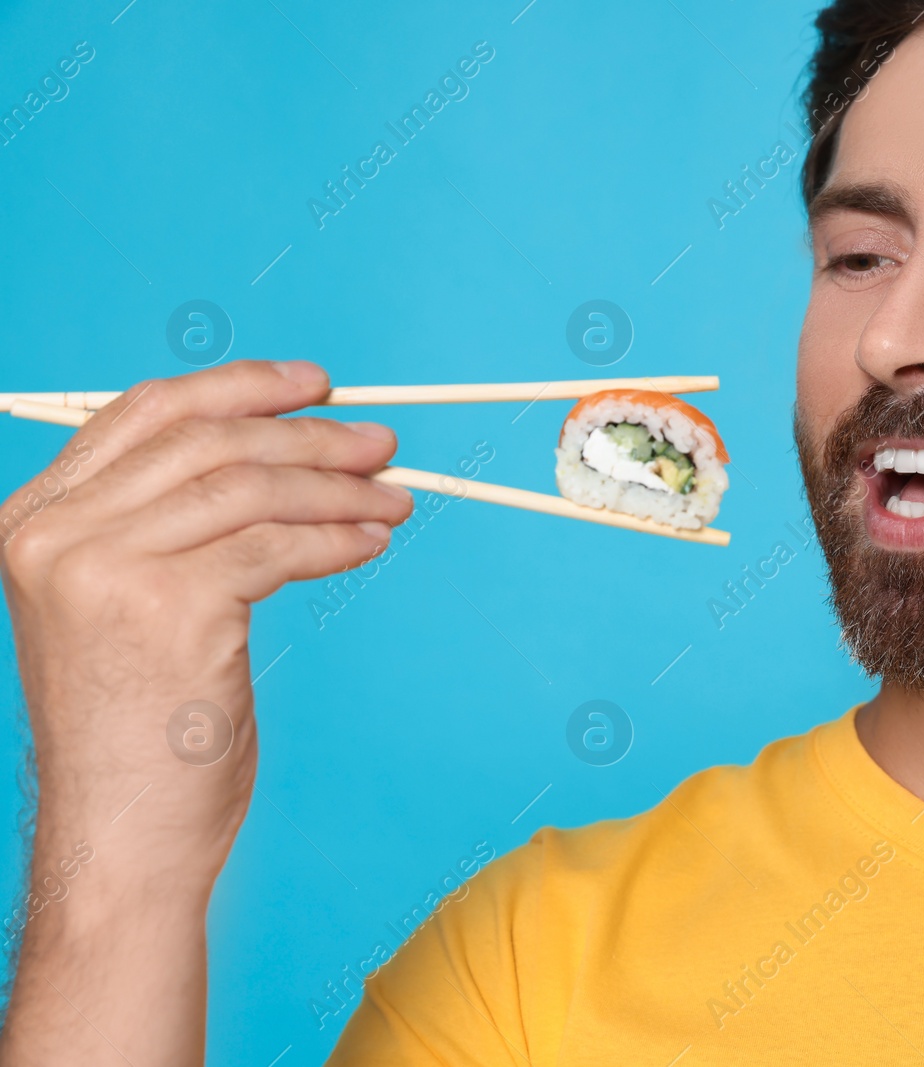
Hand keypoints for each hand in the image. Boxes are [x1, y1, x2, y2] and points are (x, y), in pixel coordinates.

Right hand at [0, 359, 412, 1063]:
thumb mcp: (124, 606)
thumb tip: (277, 456)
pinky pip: (280, 545)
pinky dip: (339, 537)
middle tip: (382, 444)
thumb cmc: (137, 730)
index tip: (315, 385)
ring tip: (396, 497)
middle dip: (310, 436)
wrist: (121, 835)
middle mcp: (56, 533)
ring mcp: (106, 567)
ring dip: (340, 487)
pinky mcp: (171, 607)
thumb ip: (164, 526)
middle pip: (210, 442)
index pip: (147, 413)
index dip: (240, 388)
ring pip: (252, 488)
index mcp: (34, 520)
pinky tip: (373, 543)